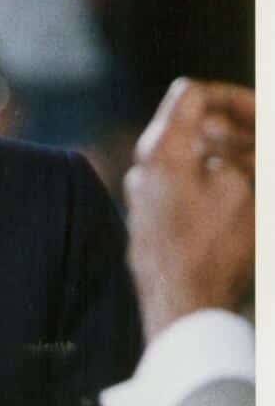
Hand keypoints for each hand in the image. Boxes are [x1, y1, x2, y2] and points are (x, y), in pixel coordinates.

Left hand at [124, 79, 254, 340]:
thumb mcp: (250, 191)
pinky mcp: (151, 220)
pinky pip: (183, 186)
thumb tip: (254, 146)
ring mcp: (144, 195)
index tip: (263, 116)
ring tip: (257, 173)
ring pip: (190, 157)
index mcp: (161, 150)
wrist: (183, 311)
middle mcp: (144, 168)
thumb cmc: (216, 250)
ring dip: (230, 155)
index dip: (234, 97)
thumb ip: (254, 154)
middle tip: (266, 146)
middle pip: (192, 125)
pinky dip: (214, 181)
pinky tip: (243, 198)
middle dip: (237, 128)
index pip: (192, 94)